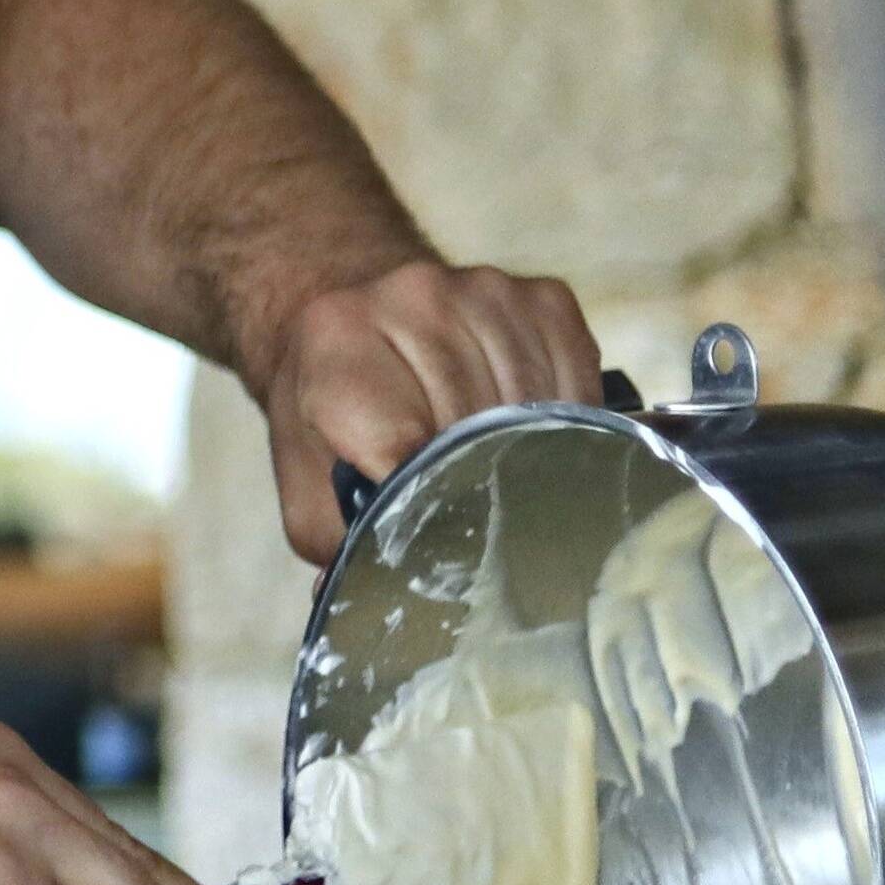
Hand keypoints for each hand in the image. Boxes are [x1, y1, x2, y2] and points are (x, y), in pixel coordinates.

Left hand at [255, 255, 602, 564]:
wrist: (348, 309)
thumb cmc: (332, 408)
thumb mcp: (307, 479)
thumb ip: (337, 541)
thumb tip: (373, 593)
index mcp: (340, 346)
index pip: (407, 444)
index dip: (432, 500)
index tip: (444, 535)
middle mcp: (413, 301)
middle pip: (479, 432)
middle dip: (476, 481)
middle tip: (466, 504)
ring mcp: (484, 291)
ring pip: (537, 411)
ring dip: (523, 451)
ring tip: (487, 458)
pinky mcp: (541, 296)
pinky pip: (576, 384)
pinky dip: (559, 418)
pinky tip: (521, 422)